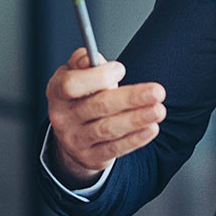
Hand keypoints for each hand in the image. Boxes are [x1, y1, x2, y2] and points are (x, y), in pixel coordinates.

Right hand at [44, 47, 165, 186]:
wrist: (72, 134)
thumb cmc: (79, 96)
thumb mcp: (74, 73)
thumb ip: (84, 61)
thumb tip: (94, 58)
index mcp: (57, 91)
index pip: (72, 85)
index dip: (98, 76)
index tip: (121, 70)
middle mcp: (62, 117)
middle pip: (98, 106)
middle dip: (130, 98)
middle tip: (156, 92)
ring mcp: (75, 140)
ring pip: (108, 129)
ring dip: (137, 119)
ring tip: (158, 110)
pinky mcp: (89, 157)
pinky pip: (115, 148)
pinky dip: (135, 139)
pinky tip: (150, 128)